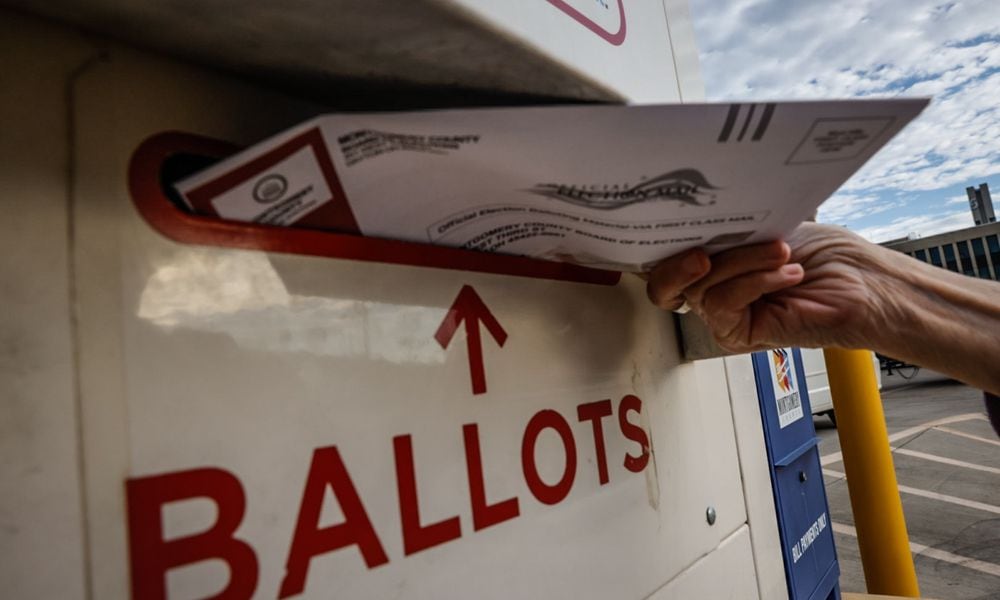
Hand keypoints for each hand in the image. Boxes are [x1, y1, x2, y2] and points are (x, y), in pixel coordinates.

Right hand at [646, 223, 896, 352]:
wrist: (866, 283)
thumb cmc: (830, 255)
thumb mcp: (768, 226)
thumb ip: (727, 229)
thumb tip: (694, 220)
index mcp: (718, 262)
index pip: (666, 260)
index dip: (658, 249)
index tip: (671, 225)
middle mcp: (716, 289)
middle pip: (667, 281)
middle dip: (681, 260)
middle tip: (703, 250)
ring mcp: (726, 313)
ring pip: (699, 289)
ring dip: (741, 263)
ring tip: (779, 254)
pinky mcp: (739, 334)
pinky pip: (722, 305)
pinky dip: (754, 283)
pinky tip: (786, 274)